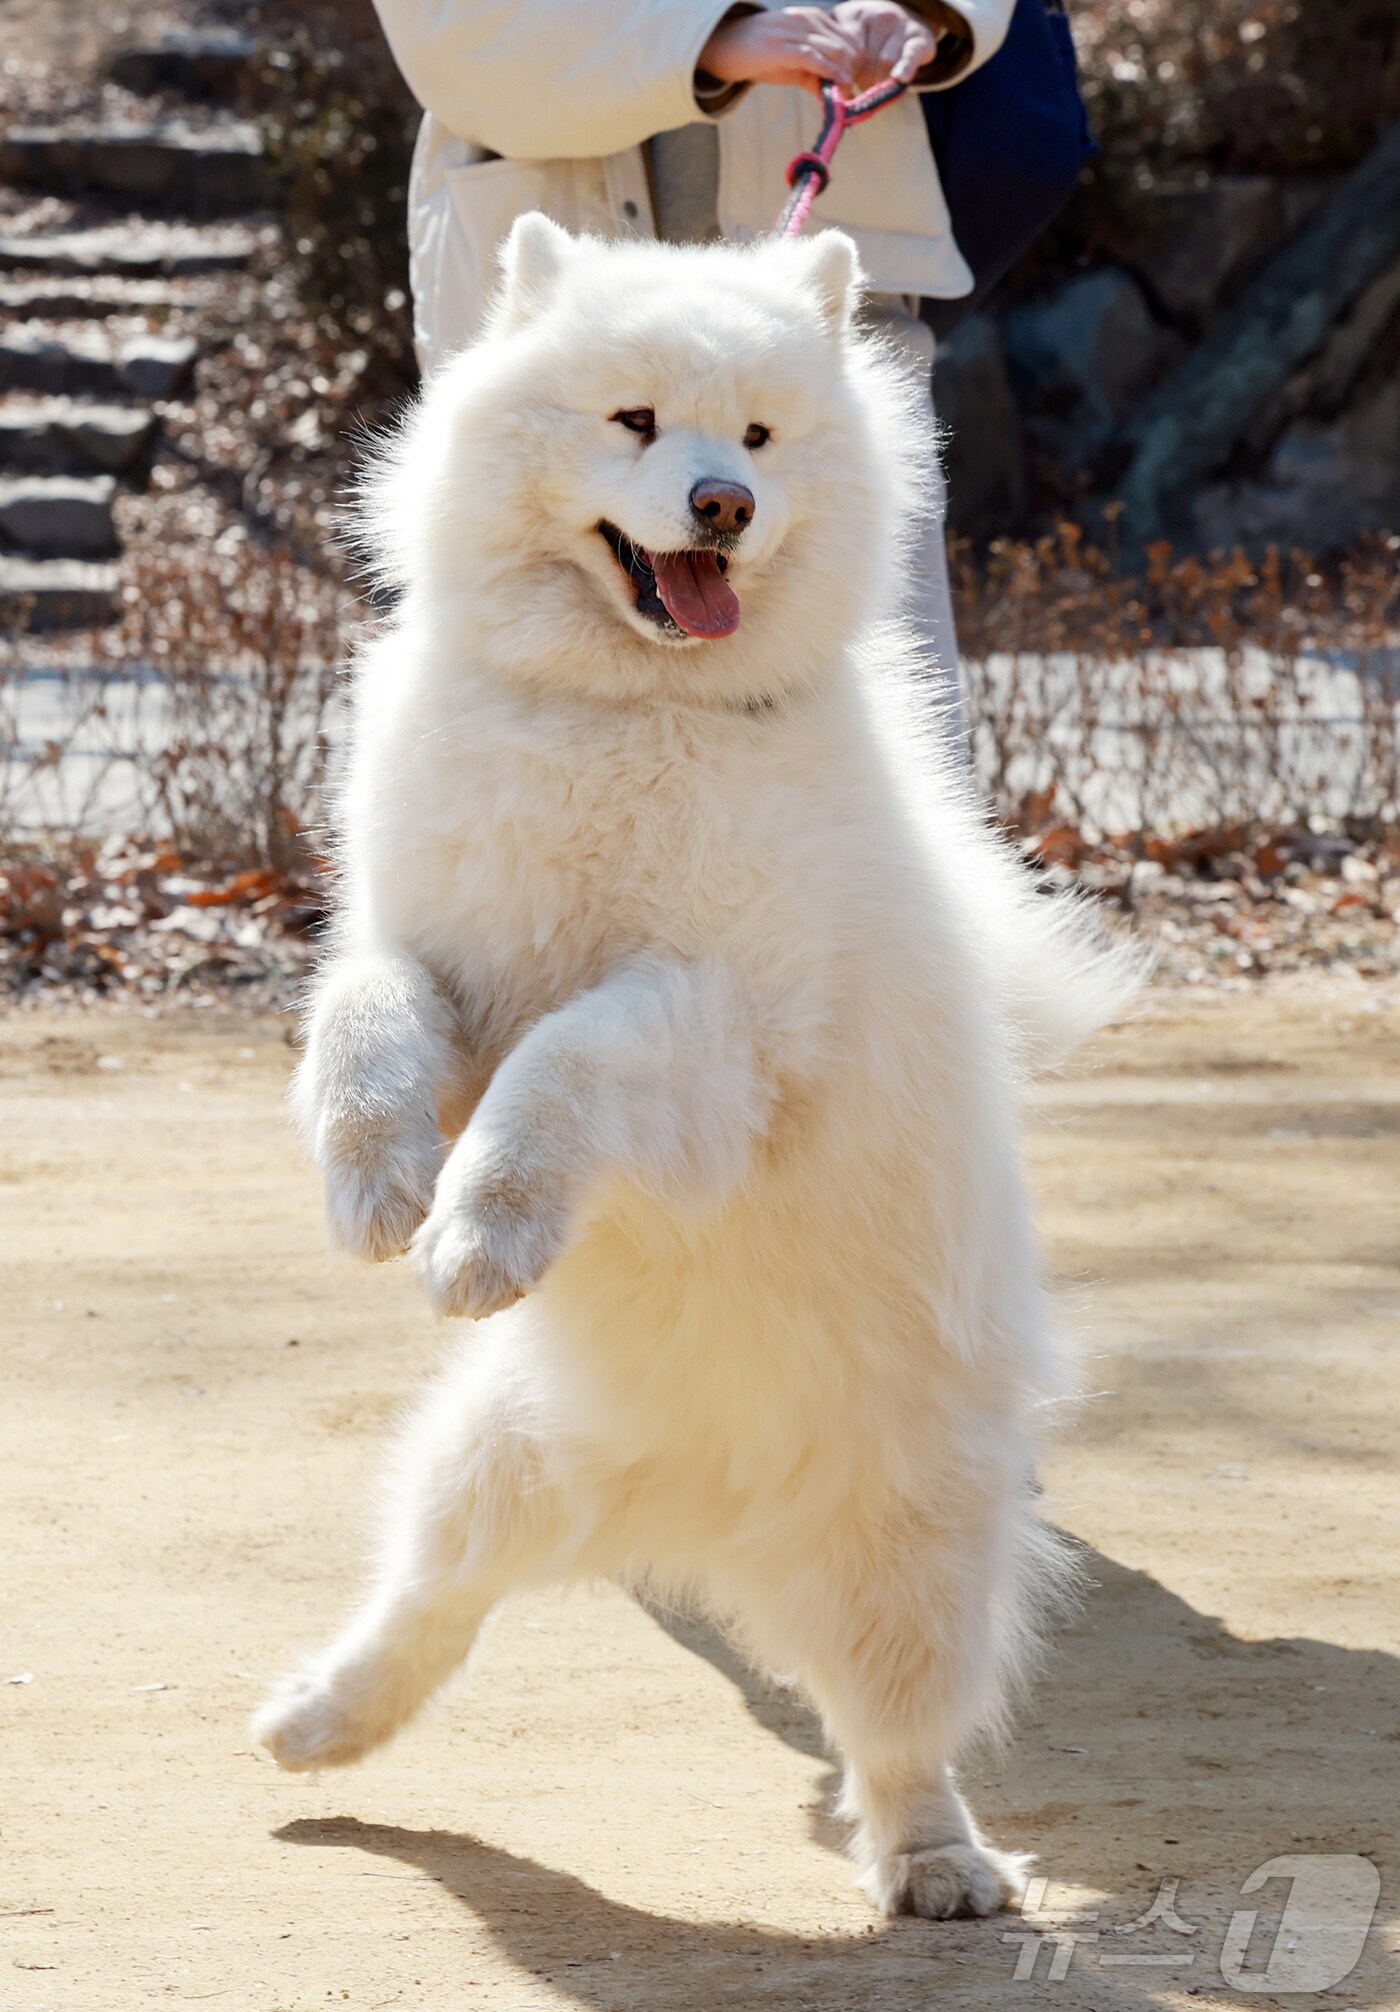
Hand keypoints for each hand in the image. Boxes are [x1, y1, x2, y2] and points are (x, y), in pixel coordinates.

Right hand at [699, 6, 864, 98]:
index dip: (858, 64)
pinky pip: (816, 59)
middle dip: (855, 72)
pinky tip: (838, 89)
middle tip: (852, 95)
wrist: (725, 46)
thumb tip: (839, 97)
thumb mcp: (793, 62)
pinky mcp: (784, 47)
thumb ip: (816, 75)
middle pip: (849, 44)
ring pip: (837, 51)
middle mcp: (809, 19)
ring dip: (846, 76)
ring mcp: (796, 31)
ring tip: (846, 97)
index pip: (850, 37)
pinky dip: (831, 75)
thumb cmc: (760, 55)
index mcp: (815, 18)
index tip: (856, 85)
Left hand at [828, 1, 942, 89]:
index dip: (842, 74)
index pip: (846, 51)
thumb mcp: (851, 40)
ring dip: (878, 83)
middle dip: (861, 80)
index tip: (838, 90)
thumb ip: (838, 59)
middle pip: (864, 59)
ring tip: (878, 89)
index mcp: (856, 15)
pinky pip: (910, 55)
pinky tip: (900, 78)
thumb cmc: (871, 38)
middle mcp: (879, 16)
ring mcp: (901, 25)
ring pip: (884, 62)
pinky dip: (905, 68)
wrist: (909, 19)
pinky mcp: (919, 38)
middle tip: (861, 91)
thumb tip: (824, 87)